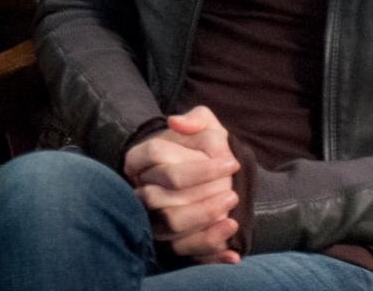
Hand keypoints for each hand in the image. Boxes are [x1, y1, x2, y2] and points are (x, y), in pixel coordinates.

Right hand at [124, 106, 242, 263]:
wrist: (210, 182)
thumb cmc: (204, 151)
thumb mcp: (204, 128)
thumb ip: (196, 120)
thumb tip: (177, 123)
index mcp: (140, 159)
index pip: (157, 155)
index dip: (197, 164)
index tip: (232, 164)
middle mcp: (139, 190)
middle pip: (160, 195)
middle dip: (201, 194)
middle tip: (233, 192)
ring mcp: (150, 217)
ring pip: (170, 224)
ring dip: (203, 218)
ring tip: (232, 214)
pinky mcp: (166, 243)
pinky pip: (183, 252)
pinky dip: (208, 250)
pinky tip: (232, 251)